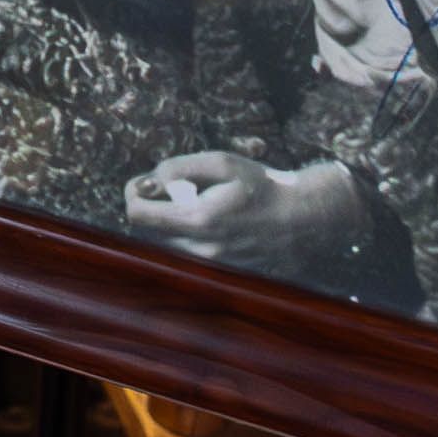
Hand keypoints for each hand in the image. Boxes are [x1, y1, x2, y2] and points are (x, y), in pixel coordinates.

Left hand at [122, 149, 367, 279]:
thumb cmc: (263, 186)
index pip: (137, 216)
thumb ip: (180, 168)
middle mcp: (201, 250)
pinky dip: (186, 238)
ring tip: (193, 204)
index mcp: (198, 220)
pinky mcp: (221, 274)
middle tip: (169, 189)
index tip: (143, 183)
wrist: (304, 220)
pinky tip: (207, 223)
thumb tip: (150, 180)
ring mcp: (211, 267)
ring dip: (168, 225)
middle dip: (151, 208)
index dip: (133, 195)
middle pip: (147, 233)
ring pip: (165, 246)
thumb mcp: (222, 162)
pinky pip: (187, 257)